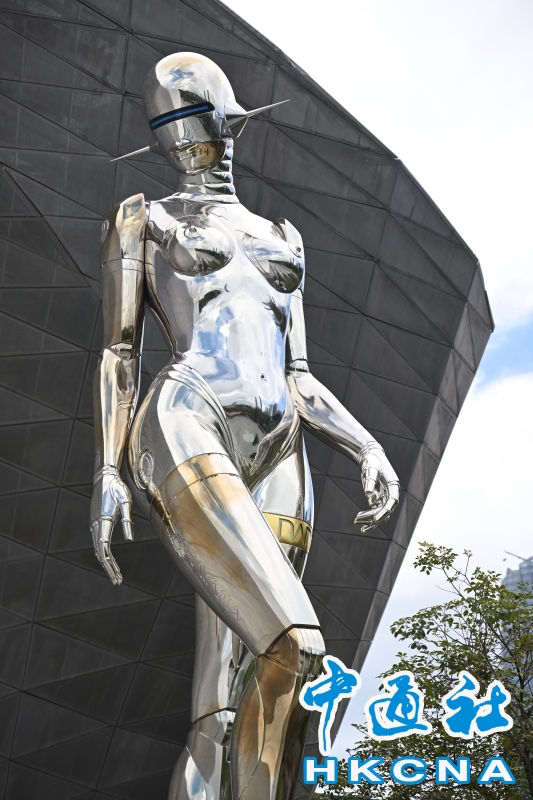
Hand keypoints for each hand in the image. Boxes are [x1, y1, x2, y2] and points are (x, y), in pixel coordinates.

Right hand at [90, 466, 133, 584]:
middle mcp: (95, 524)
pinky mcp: (95, 521)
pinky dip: (103, 552)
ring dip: (106, 561)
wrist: (104, 477)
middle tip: (117, 580)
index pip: (104, 549)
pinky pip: (98, 541)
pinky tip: (109, 558)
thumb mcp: (126, 502)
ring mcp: (93, 523)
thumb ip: (127, 521)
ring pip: (97, 548)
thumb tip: (129, 540)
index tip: (116, 575)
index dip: (110, 564)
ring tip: (115, 573)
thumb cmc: (117, 488)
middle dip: (108, 568)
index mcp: (103, 521)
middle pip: (100, 552)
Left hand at [355, 442, 399, 532]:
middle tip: (358, 520)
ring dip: (369, 520)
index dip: (384, 512)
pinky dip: (367, 517)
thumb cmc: (372, 461)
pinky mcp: (377, 498)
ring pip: (380, 513)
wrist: (370, 456)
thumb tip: (367, 493)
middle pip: (385, 511)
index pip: (391, 502)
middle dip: (373, 517)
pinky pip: (374, 512)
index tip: (375, 520)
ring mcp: (384, 497)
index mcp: (393, 485)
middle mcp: (391, 493)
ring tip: (356, 522)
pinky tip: (358, 522)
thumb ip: (370, 480)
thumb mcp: (370, 468)